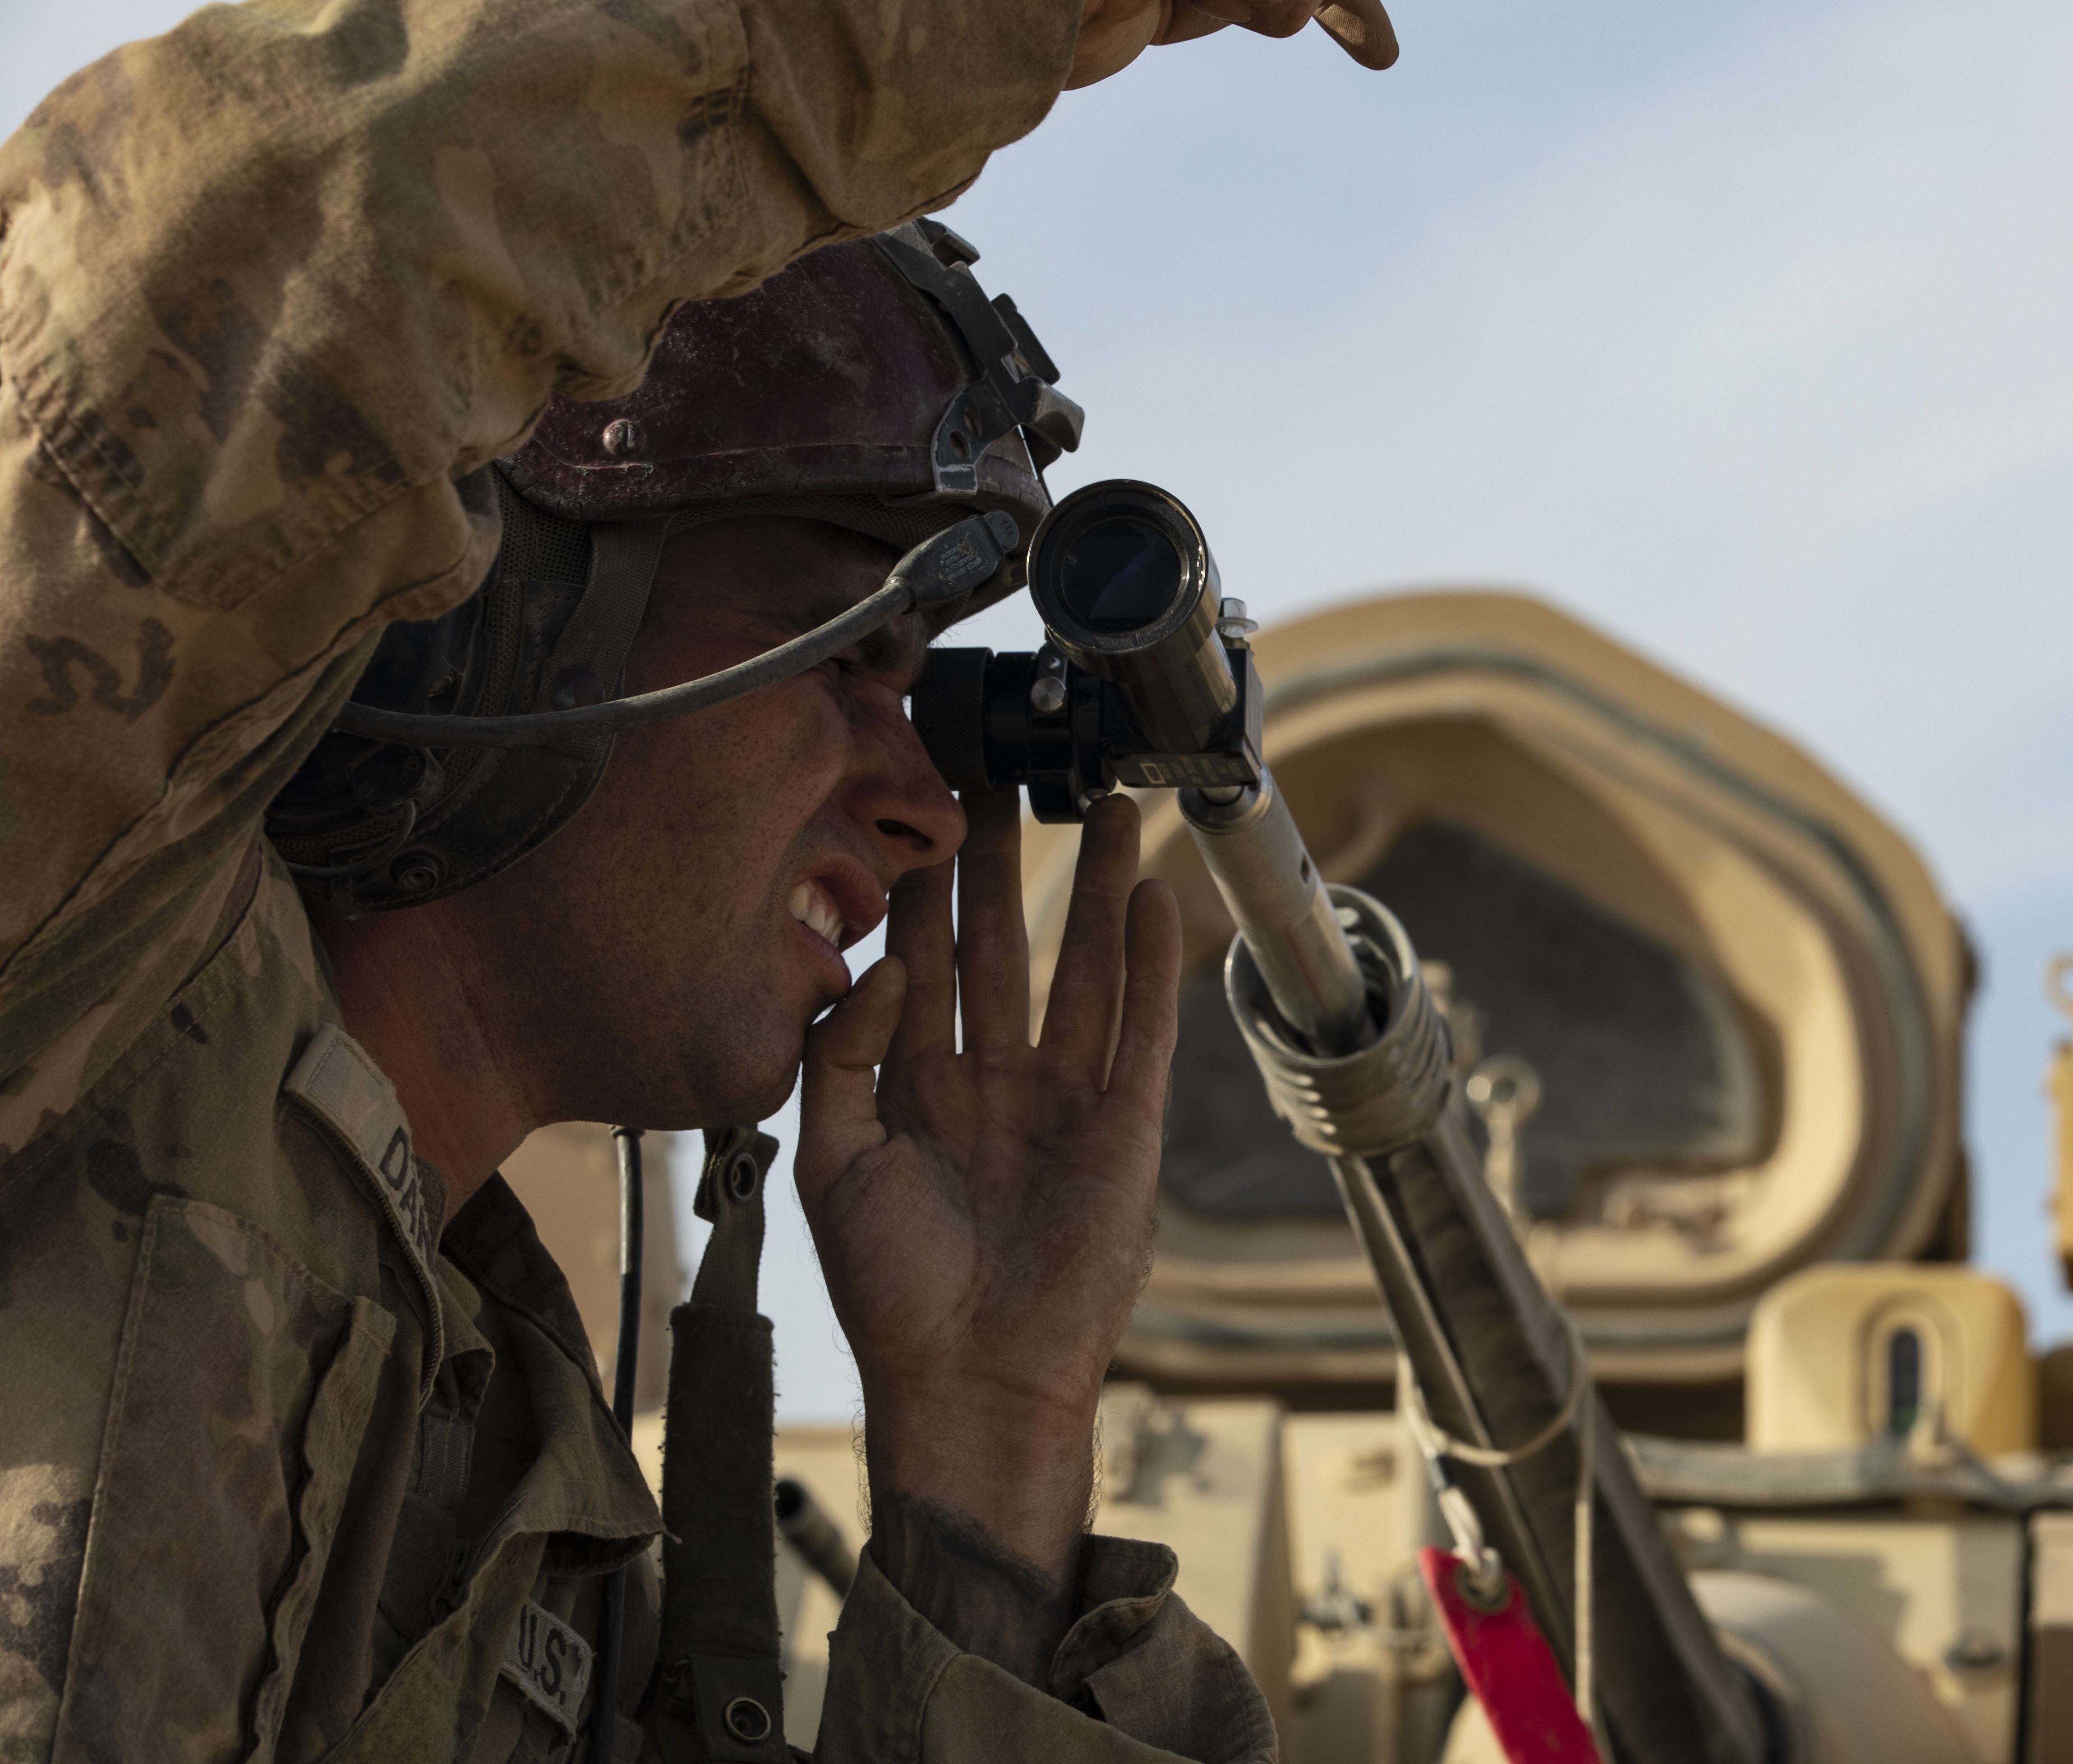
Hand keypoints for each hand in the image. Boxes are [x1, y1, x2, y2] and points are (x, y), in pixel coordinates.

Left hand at [794, 791, 1178, 1584]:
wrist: (970, 1383)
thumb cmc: (891, 1292)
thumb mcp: (831, 1165)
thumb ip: (841, 1057)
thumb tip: (883, 964)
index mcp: (915, 1087)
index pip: (920, 962)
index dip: (922, 886)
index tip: (922, 808)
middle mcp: (991, 1079)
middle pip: (1003, 945)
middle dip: (1005, 862)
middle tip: (1008, 777)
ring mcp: (1061, 1100)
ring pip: (1081, 969)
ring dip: (1095, 889)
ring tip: (1108, 808)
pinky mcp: (1120, 1127)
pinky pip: (1138, 1030)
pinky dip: (1149, 964)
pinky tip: (1153, 900)